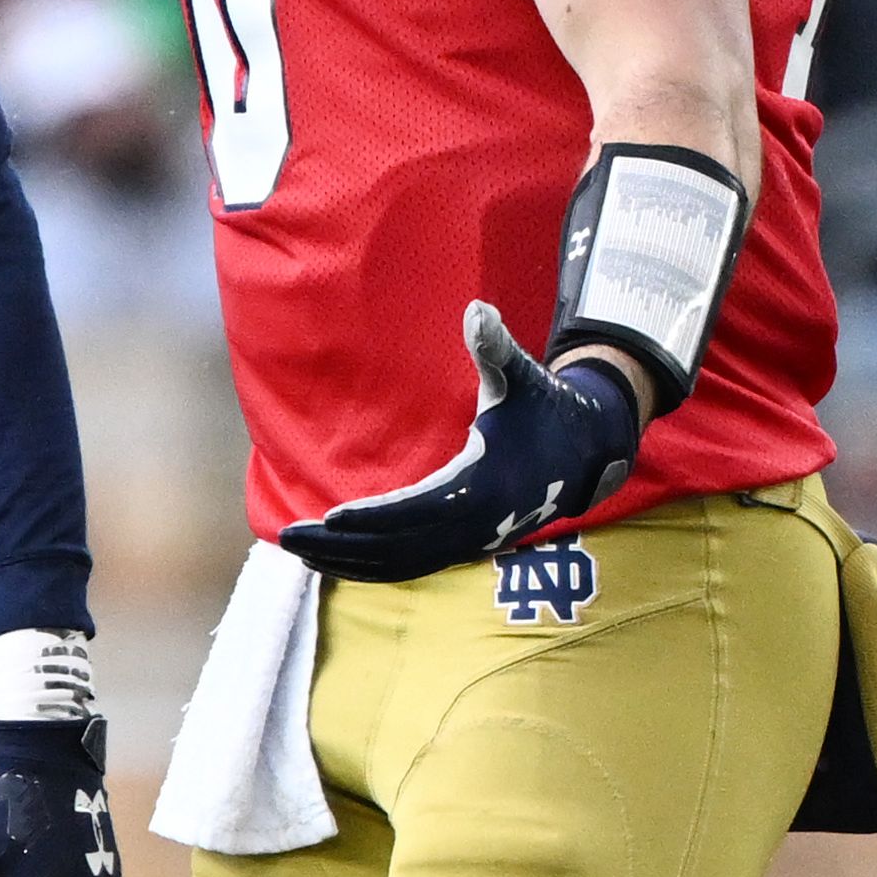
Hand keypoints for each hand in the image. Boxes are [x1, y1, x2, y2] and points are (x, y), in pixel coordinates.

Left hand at [278, 301, 640, 583]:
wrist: (587, 449)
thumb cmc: (544, 407)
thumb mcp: (521, 376)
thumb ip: (495, 348)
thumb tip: (478, 310)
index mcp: (483, 487)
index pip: (417, 510)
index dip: (374, 515)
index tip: (330, 516)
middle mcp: (476, 525)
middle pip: (398, 546)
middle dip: (342, 544)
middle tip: (290, 535)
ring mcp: (472, 542)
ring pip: (402, 564)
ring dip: (350, 561)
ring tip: (300, 549)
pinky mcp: (467, 545)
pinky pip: (413, 566)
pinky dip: (373, 567)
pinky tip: (337, 559)